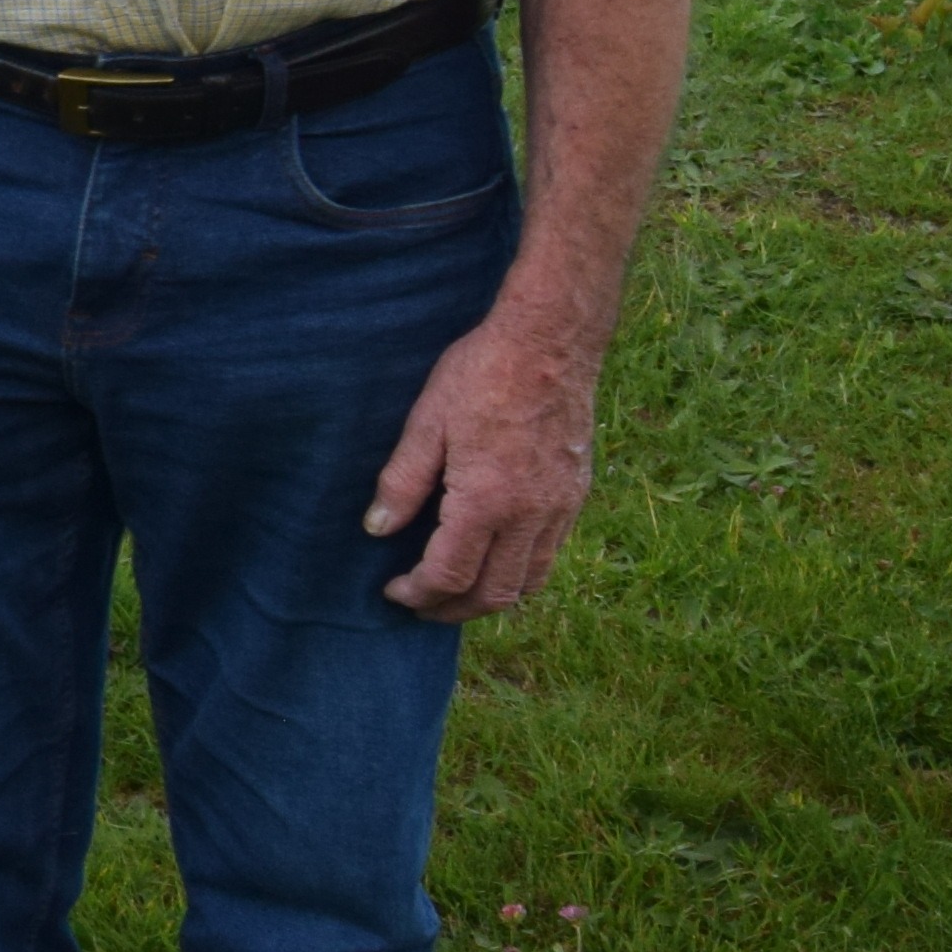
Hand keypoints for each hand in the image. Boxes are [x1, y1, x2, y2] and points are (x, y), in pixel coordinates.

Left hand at [366, 310, 604, 618]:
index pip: (450, 575)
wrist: (551, 341)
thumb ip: (401, 482)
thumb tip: (376, 529)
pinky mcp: (575, 495)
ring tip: (455, 592)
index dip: (418, 593)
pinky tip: (493, 557)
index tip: (393, 591)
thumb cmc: (482, 373)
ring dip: (490, 598)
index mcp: (488, 501)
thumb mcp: (427, 421)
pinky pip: (549, 554)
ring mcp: (560, 508)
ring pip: (529, 582)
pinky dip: (520, 572)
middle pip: (494, 594)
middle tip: (420, 607)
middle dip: (452, 610)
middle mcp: (530, 515)